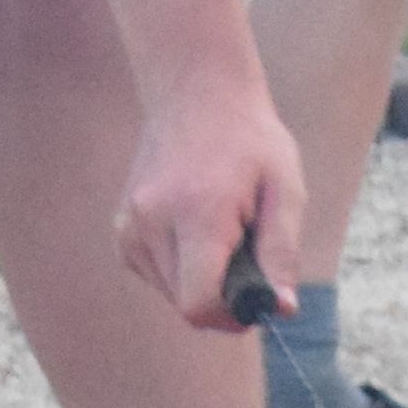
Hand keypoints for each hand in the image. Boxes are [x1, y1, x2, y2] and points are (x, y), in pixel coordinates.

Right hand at [122, 65, 305, 333]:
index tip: (255, 299)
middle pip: (186, 305)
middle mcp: (152, 223)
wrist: (196, 91)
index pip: (198, 304)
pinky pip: (156, 277)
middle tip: (247, 257)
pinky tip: (196, 231)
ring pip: (171, 295)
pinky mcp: (122, 232)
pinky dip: (181, 270)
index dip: (231, 316)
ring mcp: (130, 227)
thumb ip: (281, 253)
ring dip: (201, 282)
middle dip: (222, 298)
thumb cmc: (249, 140)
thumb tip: (280, 309)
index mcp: (196, 213)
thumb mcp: (285, 189)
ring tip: (221, 234)